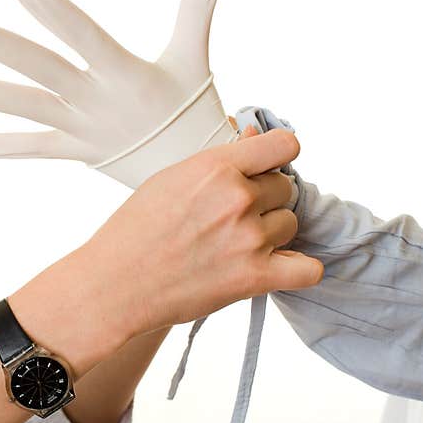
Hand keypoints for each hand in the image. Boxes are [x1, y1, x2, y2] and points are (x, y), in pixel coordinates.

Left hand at [0, 0, 237, 188]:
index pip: (85, 38)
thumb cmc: (191, 104)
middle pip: (47, 73)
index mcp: (125, 73)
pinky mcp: (75, 150)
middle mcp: (98, 102)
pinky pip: (33, 149)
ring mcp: (83, 130)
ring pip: (31, 111)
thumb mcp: (194, 53)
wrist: (192, 168)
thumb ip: (200, 2)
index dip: (55, 13)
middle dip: (8, 53)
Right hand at [78, 128, 322, 337]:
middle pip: (285, 188)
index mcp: (214, 167)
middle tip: (232, 218)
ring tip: (236, 245)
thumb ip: (218, 162)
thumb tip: (255, 137)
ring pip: (290, 225)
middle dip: (265, 200)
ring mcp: (249, 238)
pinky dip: (296, 269)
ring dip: (271, 234)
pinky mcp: (255, 277)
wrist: (114, 285)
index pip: (284, 145)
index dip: (278, 156)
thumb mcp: (169, 178)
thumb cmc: (133, 231)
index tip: (267, 168)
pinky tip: (275, 267)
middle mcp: (237, 198)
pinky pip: (308, 269)